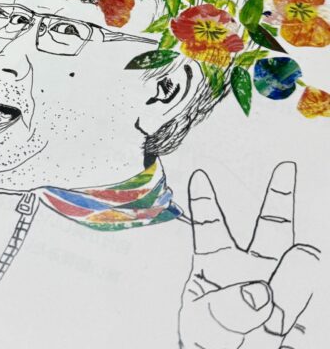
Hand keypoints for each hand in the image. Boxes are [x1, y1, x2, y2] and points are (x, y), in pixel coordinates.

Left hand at [178, 162, 319, 348]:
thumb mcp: (207, 328)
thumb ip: (231, 308)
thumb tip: (263, 289)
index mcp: (214, 267)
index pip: (210, 227)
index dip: (204, 201)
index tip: (199, 175)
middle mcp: (249, 271)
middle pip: (271, 230)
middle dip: (279, 197)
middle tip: (286, 169)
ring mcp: (276, 289)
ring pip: (293, 268)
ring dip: (286, 283)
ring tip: (269, 314)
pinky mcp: (293, 312)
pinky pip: (299, 299)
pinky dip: (289, 309)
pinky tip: (277, 324)